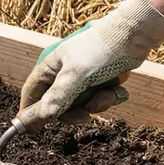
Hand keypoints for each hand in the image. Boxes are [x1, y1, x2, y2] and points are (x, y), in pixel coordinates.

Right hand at [21, 0, 163, 121]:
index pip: (32, 92)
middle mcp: (63, 73)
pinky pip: (99, 98)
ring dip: (97, 103)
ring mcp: (82, 77)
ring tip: (109, 94)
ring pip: (82, 103)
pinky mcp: (100, 80)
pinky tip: (119, 90)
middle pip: (58, 104)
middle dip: (74, 111)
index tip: (33, 130)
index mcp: (50, 66)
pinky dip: (110, 97)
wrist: (133, 35)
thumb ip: (58, 96)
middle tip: (85, 115)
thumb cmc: (99, 50)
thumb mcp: (76, 74)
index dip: (30, 111)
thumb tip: (42, 116)